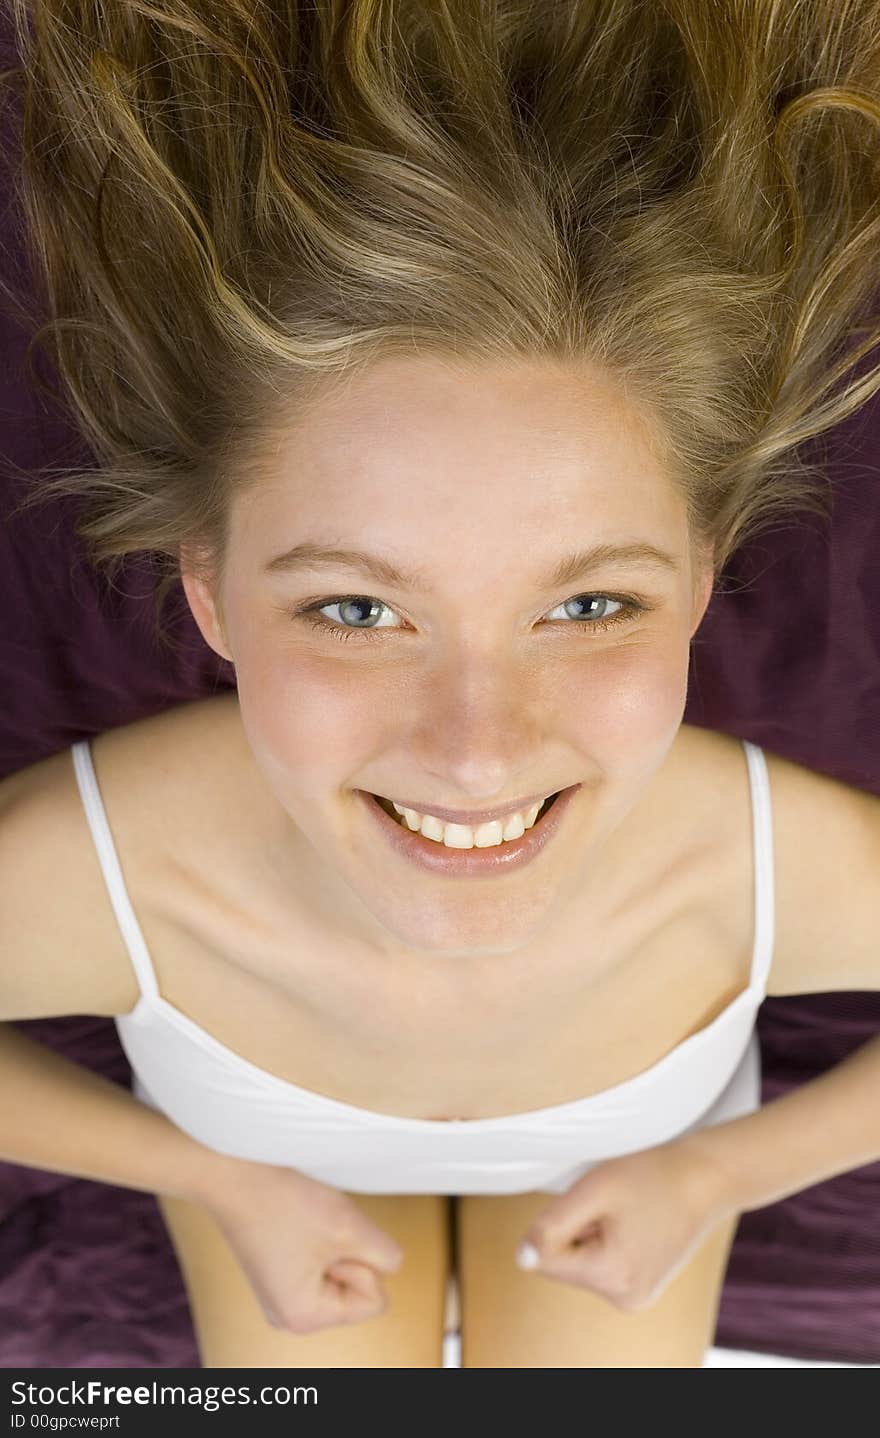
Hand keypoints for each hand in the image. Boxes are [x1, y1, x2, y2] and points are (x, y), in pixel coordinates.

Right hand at [198, 1158, 404, 1334]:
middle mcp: (289, 1316)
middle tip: (314, 1231)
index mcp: (304, 1317)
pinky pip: (321, 1264)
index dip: (362, 1263)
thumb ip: (385, 1256)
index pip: (374, 1302)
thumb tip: (390, 1266)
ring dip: (334, 1244)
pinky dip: (319, 1241)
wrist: (231, 1172)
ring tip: (304, 1225)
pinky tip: (295, 1224)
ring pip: (341, 1274)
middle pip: (356, 1291)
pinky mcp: (277, 1275)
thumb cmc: (282, 1199)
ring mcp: (281, 1297)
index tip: (327, 1240)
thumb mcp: (350, 1228)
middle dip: (347, 1254)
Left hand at [514, 1137, 733, 1311]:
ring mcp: (635, 1296)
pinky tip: (634, 1222)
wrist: (707, 1178)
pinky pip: (601, 1263)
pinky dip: (607, 1240)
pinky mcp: (640, 1287)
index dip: (560, 1221)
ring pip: (580, 1262)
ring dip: (591, 1232)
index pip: (546, 1258)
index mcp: (612, 1277)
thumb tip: (522, 1259)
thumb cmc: (653, 1175)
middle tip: (614, 1205)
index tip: (595, 1204)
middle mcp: (624, 1298)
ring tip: (627, 1212)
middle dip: (577, 1228)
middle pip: (564, 1262)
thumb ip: (551, 1225)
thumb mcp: (594, 1190)